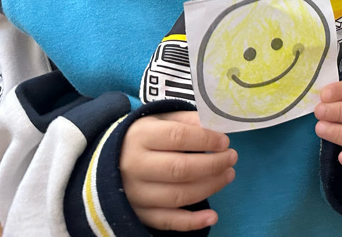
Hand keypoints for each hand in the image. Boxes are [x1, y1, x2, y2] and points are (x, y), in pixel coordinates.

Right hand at [119, 111, 236, 231]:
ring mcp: (135, 194)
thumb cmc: (145, 136)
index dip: (206, 140)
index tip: (225, 142)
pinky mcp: (138, 214)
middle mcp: (134, 166)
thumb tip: (217, 125)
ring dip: (209, 187)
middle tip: (232, 158)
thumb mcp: (162, 119)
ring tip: (228, 175)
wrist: (109, 160)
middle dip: (213, 165)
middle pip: (180, 169)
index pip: (178, 137)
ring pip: (177, 196)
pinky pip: (167, 221)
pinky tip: (212, 216)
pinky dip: (191, 222)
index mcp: (141, 136)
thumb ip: (188, 120)